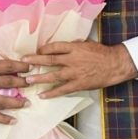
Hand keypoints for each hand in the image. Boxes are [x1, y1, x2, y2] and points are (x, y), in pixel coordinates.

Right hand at [0, 45, 30, 124]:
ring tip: (26, 103)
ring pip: (1, 101)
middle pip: (7, 83)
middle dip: (21, 83)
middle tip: (32, 84)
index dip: (19, 67)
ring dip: (16, 103)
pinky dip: (0, 118)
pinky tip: (11, 120)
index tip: (28, 68)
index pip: (6, 66)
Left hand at [21, 40, 137, 97]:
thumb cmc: (101, 53)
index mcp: (74, 47)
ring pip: (53, 75)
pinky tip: (42, 95)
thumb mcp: (87, 43)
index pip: (54, 47)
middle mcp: (72, 59)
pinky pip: (63, 89)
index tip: (35, 51)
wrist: (115, 64)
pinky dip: (52, 92)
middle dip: (34, 61)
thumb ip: (73, 45)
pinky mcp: (79, 84)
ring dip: (39, 78)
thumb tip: (62, 46)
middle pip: (49, 59)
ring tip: (27, 80)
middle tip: (22, 63)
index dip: (43, 49)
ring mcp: (75, 72)